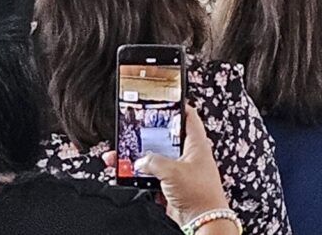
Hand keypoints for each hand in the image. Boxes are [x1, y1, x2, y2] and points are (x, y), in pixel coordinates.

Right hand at [134, 104, 229, 225]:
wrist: (202, 221)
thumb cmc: (199, 193)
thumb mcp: (173, 171)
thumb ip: (153, 161)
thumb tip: (141, 160)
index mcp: (196, 144)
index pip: (188, 117)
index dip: (176, 106)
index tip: (162, 100)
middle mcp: (188, 156)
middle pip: (165, 139)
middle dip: (146, 136)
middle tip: (131, 130)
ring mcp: (179, 171)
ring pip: (155, 159)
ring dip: (138, 158)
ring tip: (119, 155)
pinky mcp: (171, 186)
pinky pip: (152, 177)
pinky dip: (139, 175)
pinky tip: (126, 173)